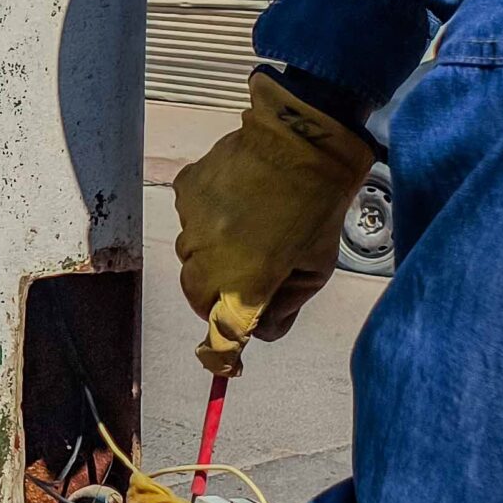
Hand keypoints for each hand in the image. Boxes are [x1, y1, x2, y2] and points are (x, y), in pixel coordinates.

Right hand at [174, 69, 376, 376]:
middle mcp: (208, 257)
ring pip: (190, 253)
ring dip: (212, 254)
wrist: (302, 141)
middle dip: (216, 296)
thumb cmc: (317, 208)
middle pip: (197, 294)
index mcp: (244, 282)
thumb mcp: (316, 268)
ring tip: (246, 229)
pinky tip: (236, 202)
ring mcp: (192, 221)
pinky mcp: (185, 191)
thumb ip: (285, 306)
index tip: (225, 361)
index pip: (218, 334)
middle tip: (245, 281)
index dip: (220, 353)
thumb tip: (261, 331)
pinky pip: (190, 218)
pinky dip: (208, 219)